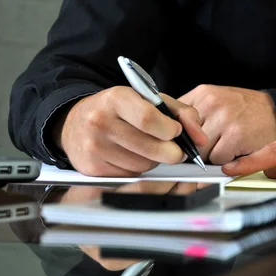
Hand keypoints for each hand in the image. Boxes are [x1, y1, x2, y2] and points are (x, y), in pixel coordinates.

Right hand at [54, 86, 207, 175]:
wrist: (75, 122)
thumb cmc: (118, 109)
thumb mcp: (148, 100)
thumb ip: (181, 113)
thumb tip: (200, 137)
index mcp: (116, 99)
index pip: (149, 120)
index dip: (171, 131)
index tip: (176, 133)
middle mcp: (101, 122)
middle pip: (150, 148)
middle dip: (171, 152)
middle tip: (174, 150)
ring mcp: (94, 147)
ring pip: (143, 166)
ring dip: (153, 162)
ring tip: (146, 148)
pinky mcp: (92, 167)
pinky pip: (130, 176)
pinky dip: (138, 171)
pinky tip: (131, 157)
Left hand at [178, 85, 275, 163]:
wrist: (274, 110)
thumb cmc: (242, 110)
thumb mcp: (214, 102)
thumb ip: (190, 117)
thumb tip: (168, 141)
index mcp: (201, 94)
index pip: (171, 120)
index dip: (173, 138)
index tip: (176, 146)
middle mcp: (210, 103)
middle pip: (184, 139)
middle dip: (191, 151)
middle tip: (205, 150)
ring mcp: (224, 118)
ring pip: (199, 152)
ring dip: (209, 158)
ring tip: (222, 147)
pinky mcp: (236, 135)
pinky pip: (217, 160)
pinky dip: (224, 162)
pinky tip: (234, 151)